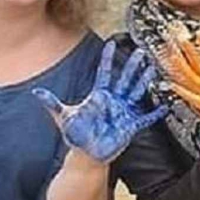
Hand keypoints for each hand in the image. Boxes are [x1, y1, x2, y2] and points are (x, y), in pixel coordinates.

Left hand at [34, 43, 166, 163]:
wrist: (87, 155)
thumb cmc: (76, 136)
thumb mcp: (63, 117)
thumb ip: (52, 104)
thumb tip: (36, 92)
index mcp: (98, 96)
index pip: (104, 73)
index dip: (107, 59)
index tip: (111, 44)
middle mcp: (113, 101)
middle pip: (124, 78)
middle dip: (132, 65)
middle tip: (140, 51)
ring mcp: (123, 112)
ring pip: (136, 92)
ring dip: (144, 81)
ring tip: (153, 68)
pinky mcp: (130, 125)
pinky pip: (145, 118)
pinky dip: (155, 114)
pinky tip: (164, 107)